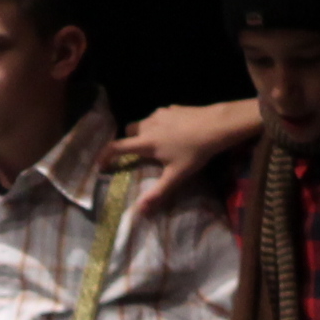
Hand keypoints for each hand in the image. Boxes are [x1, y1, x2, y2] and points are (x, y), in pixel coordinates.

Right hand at [110, 98, 262, 212]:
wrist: (218, 124)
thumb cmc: (195, 151)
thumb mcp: (177, 176)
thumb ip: (157, 193)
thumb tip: (139, 212)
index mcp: (146, 142)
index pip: (116, 147)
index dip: (105, 155)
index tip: (100, 164)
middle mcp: (148, 125)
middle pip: (128, 132)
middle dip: (129, 142)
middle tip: (138, 154)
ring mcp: (161, 114)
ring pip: (143, 123)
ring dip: (144, 132)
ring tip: (158, 143)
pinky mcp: (173, 108)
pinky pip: (159, 116)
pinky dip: (160, 124)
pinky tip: (174, 131)